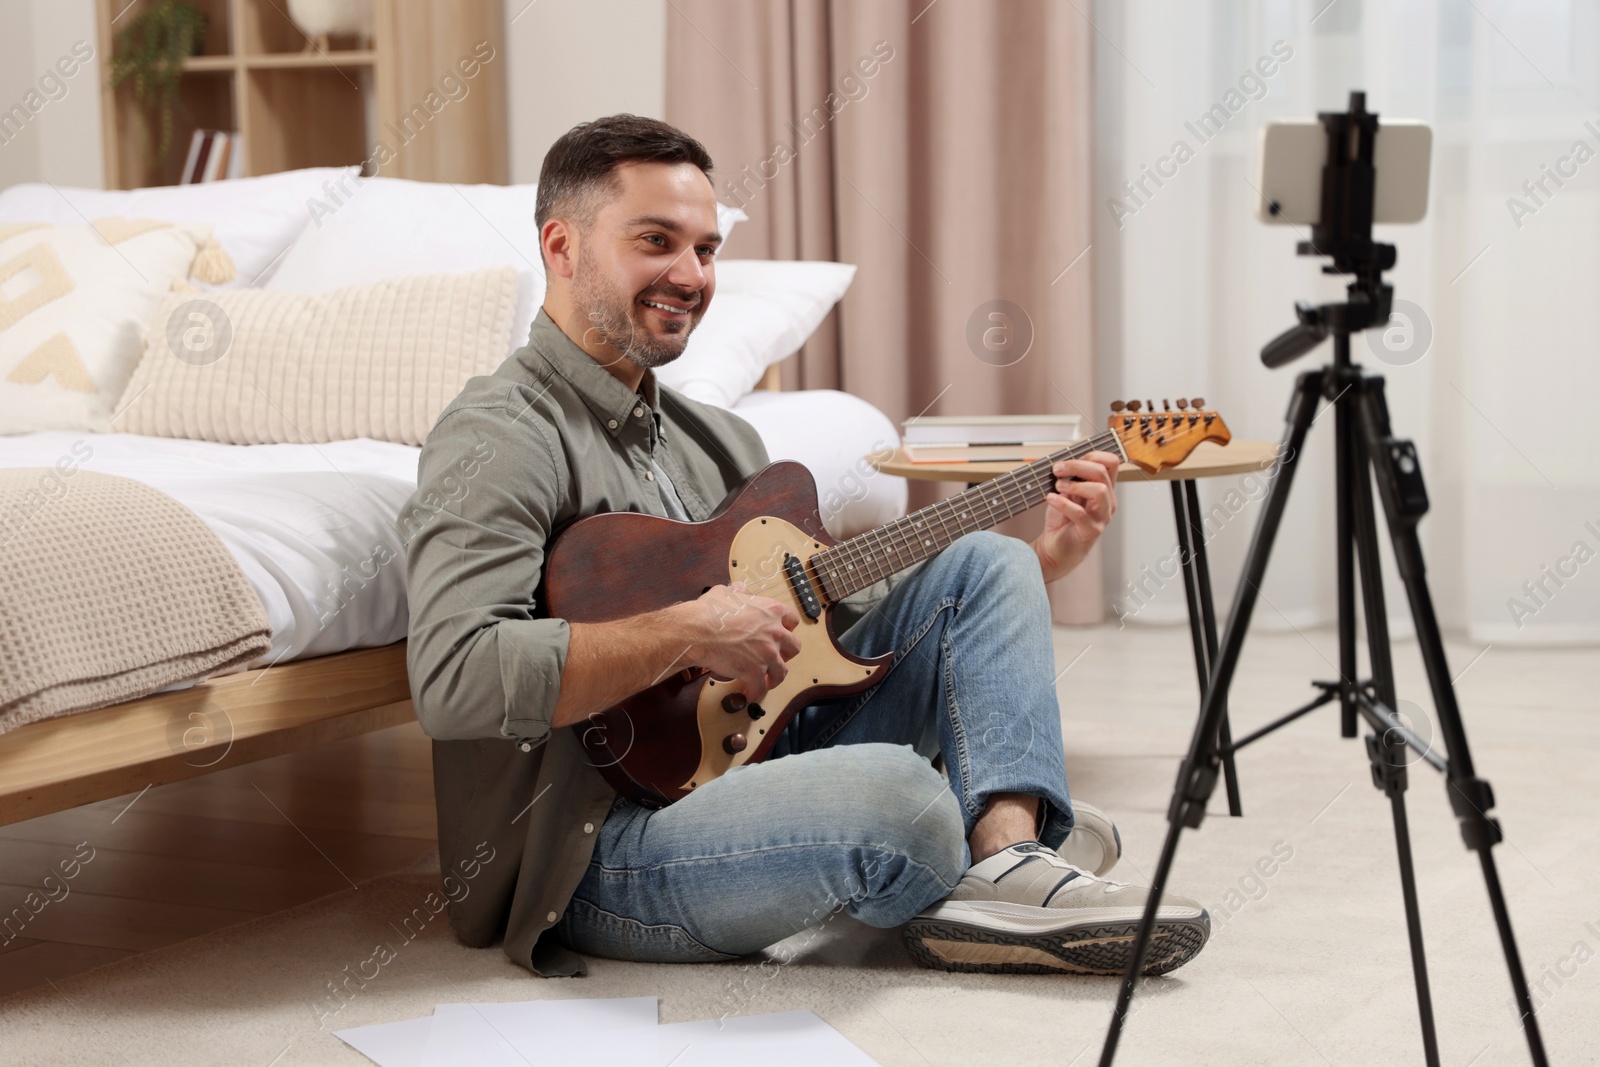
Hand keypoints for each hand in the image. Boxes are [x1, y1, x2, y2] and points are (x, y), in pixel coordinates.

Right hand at [685, 582, 801, 702]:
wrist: (698, 630)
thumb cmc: (710, 611)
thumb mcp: (726, 592)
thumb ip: (738, 591)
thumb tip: (739, 589)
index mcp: (771, 611)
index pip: (792, 619)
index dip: (788, 628)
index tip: (782, 633)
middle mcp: (774, 632)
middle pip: (794, 647)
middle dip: (786, 653)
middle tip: (777, 656)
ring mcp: (767, 654)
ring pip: (782, 671)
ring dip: (775, 677)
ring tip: (767, 681)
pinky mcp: (755, 671)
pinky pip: (760, 687)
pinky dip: (755, 692)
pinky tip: (749, 693)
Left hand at [1033, 450, 1118, 582]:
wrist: (1055, 548)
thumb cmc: (1062, 520)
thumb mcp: (1067, 493)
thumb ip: (1070, 477)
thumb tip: (1063, 461)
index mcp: (1104, 488)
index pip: (1111, 462)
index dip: (1092, 455)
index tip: (1071, 459)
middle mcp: (1107, 501)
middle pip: (1102, 472)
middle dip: (1077, 466)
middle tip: (1057, 469)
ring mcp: (1101, 517)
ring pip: (1100, 490)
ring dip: (1074, 485)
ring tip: (1057, 487)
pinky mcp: (1091, 531)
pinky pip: (1081, 513)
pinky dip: (1063, 503)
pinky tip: (1051, 499)